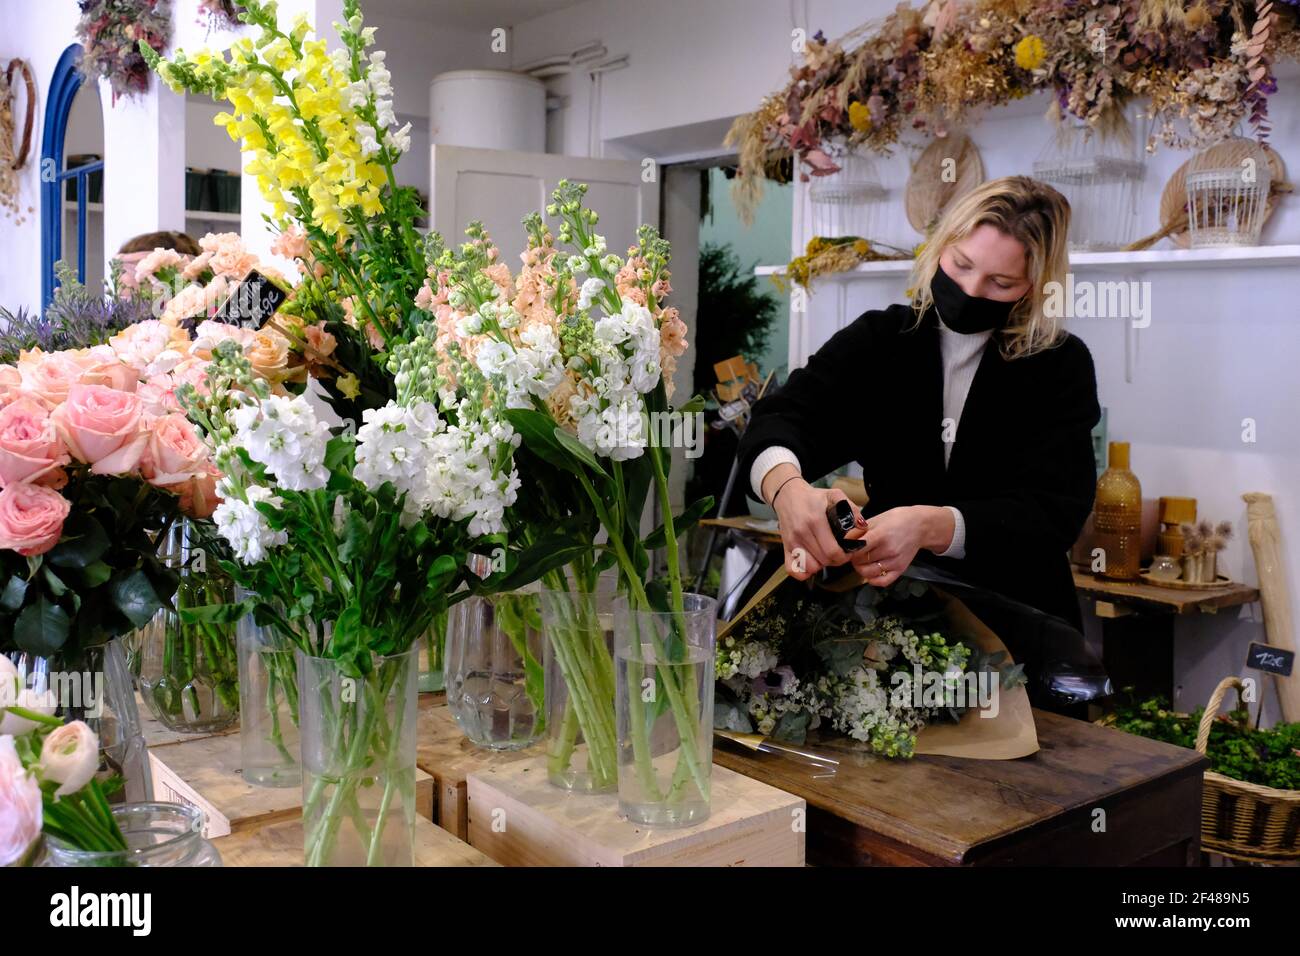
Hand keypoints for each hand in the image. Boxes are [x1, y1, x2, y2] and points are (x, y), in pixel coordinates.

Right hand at [763, 465, 866, 580]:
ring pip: (810, 567)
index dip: (844, 556)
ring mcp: (791, 542)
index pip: (833, 551)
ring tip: (825, 555)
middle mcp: (802, 533)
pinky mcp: (785, 547)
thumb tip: (862, 526)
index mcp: (816, 521)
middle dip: (836, 560)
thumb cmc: (813, 497)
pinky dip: (804, 571)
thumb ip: (851, 509)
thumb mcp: (834, 495)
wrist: (787, 495)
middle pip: (824, 561)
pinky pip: (793, 570)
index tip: (848, 552)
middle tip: (840, 554)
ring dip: (821, 565)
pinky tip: (811, 562)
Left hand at [849, 506, 954, 586]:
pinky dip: (873, 580)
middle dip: (853, 558)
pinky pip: (883, 582)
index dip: (848, 549)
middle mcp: (888, 550)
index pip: (856, 549)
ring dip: (860, 568)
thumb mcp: (876, 519)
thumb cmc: (896, 520)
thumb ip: (859, 531)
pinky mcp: (900, 569)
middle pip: (860, 561)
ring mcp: (895, 562)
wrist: (920, 525)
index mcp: (880, 535)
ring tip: (862, 561)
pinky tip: (871, 573)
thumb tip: (843, 540)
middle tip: (854, 553)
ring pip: (868, 573)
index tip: (847, 547)